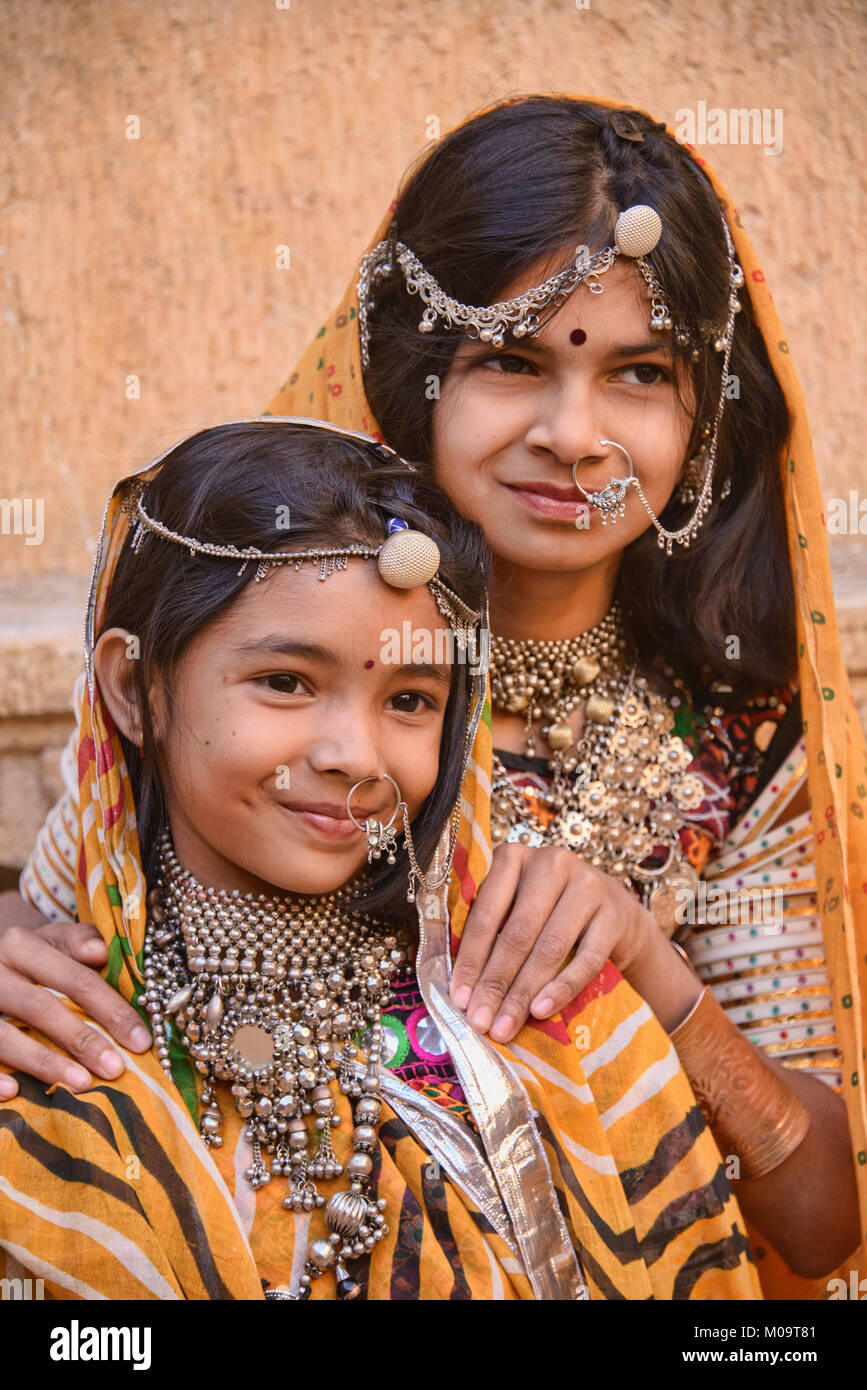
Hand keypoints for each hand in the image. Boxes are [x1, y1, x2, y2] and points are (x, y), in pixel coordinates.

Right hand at [0, 919, 151, 1098]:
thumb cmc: (29, 958)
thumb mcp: (51, 941)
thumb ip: (80, 942)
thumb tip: (100, 951)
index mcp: (22, 945)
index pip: (75, 978)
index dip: (111, 1010)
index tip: (142, 1041)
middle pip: (42, 1007)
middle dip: (83, 1040)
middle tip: (116, 1069)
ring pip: (6, 1035)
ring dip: (44, 1062)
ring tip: (81, 1085)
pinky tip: (13, 1093)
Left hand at [449, 842, 698, 1041]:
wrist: (613, 913)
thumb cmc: (549, 913)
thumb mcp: (516, 906)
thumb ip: (491, 932)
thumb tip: (462, 990)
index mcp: (514, 856)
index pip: (486, 913)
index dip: (471, 959)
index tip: (458, 1000)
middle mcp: (551, 863)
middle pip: (517, 933)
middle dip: (495, 983)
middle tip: (481, 1022)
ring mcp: (587, 885)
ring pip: (549, 948)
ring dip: (523, 993)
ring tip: (505, 1026)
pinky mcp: (614, 914)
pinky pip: (586, 960)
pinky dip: (561, 988)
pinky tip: (541, 1011)